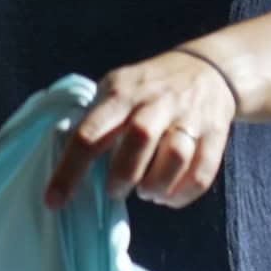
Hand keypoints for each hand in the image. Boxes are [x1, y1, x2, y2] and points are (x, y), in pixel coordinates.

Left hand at [43, 50, 241, 210]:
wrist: (209, 69)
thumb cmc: (148, 88)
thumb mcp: (116, 88)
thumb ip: (95, 119)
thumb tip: (64, 162)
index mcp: (121, 93)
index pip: (89, 133)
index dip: (69, 170)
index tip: (54, 201)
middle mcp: (156, 103)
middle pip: (139, 139)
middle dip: (123, 175)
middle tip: (114, 192)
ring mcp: (189, 117)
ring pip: (176, 156)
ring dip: (157, 185)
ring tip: (145, 192)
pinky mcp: (216, 134)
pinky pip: (203, 172)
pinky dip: (183, 193)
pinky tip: (168, 197)